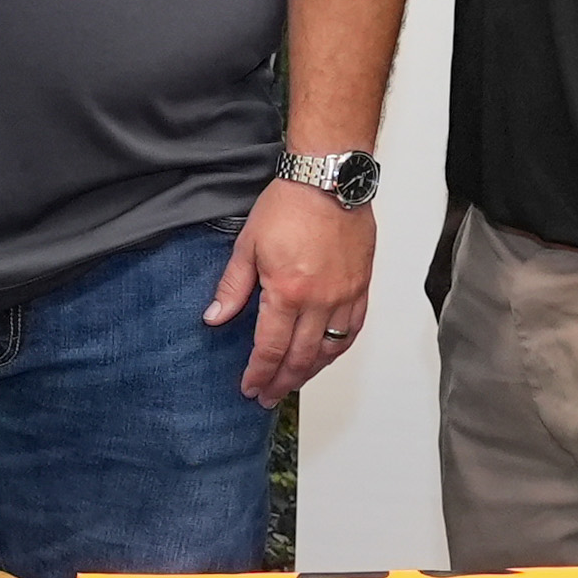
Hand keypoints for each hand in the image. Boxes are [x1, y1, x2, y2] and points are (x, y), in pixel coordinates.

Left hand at [210, 181, 372, 407]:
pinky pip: (352, 331)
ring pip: (329, 350)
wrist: (329, 180)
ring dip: (309, 373)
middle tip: (268, 396)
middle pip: (300, 358)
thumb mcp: (247, 245)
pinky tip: (325, 357)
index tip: (250, 387)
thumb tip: (215, 317)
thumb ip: (232, 287)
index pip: (270, 348)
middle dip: (282, 382)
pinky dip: (337, 350)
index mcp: (287, 293)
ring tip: (293, 383)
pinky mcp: (361, 288)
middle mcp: (319, 301)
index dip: (259, 373)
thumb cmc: (289, 205)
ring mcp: (344, 296)